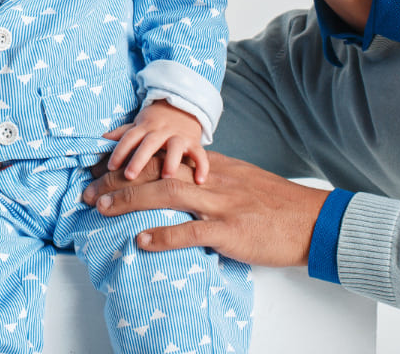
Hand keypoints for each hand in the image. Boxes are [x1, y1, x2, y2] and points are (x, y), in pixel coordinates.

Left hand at [82, 150, 328, 267]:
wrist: (312, 219)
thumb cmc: (276, 204)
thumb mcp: (241, 180)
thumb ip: (211, 178)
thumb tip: (181, 179)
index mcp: (214, 167)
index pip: (162, 158)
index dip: (128, 161)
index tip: (100, 166)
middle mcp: (212, 180)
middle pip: (156, 171)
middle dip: (117, 179)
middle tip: (88, 190)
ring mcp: (221, 204)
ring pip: (167, 193)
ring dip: (129, 200)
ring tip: (101, 208)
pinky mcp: (231, 230)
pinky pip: (192, 231)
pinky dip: (164, 236)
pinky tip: (141, 240)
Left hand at [106, 100, 208, 181]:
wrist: (182, 105)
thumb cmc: (155, 121)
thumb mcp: (138, 124)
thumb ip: (122, 133)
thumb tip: (100, 140)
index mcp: (144, 128)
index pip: (129, 138)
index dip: (119, 151)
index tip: (110, 167)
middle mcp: (160, 131)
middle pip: (148, 144)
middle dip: (139, 159)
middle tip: (129, 176)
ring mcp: (178, 136)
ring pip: (174, 147)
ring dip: (171, 161)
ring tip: (166, 177)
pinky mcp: (194, 142)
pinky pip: (200, 153)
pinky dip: (202, 166)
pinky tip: (199, 181)